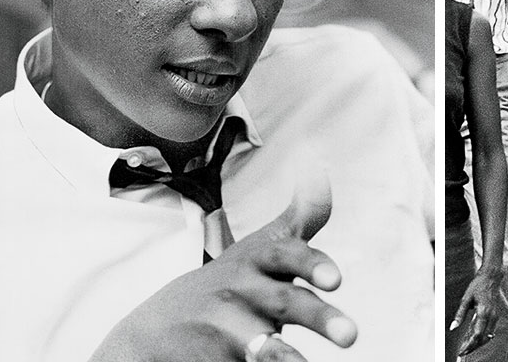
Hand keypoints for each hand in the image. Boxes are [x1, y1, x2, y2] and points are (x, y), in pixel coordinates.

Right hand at [91, 205, 357, 361]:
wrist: (154, 331)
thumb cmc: (230, 284)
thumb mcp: (261, 248)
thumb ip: (301, 215)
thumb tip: (320, 165)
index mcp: (255, 261)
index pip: (284, 254)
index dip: (311, 264)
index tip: (337, 280)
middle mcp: (240, 293)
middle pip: (282, 302)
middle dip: (318, 316)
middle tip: (352, 335)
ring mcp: (222, 330)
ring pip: (261, 345)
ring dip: (287, 357)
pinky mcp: (210, 361)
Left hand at [451, 266, 503, 355]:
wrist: (491, 276)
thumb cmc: (477, 285)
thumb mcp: (465, 299)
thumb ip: (459, 315)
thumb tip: (452, 328)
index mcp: (483, 312)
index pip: (476, 335)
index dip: (468, 345)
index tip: (461, 351)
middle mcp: (492, 316)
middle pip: (483, 339)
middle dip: (472, 347)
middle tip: (462, 352)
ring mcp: (495, 316)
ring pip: (487, 337)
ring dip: (478, 343)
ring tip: (467, 347)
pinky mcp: (496, 315)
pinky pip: (490, 331)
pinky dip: (483, 337)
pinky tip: (475, 338)